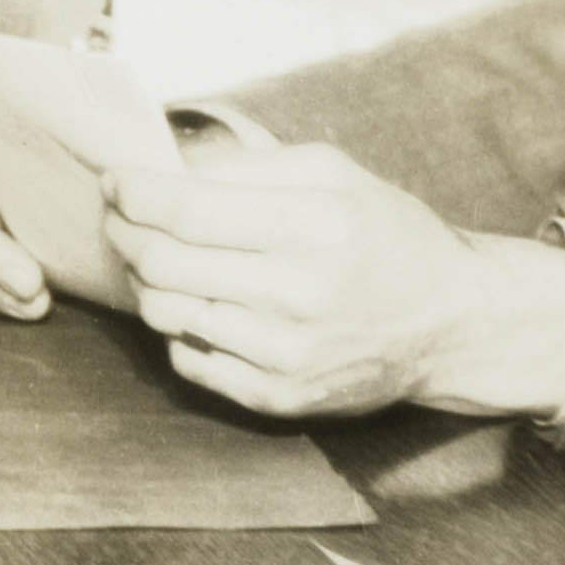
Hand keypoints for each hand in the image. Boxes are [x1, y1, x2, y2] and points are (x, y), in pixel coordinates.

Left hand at [111, 136, 564, 421]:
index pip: (187, 211)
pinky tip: (196, 304)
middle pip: (165, 263)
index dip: (134, 193)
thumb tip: (166, 166)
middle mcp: (298, 295)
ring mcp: (285, 355)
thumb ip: (247, 166)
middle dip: (125, 232)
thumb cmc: (386, 235)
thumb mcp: (333, 173)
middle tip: (120, 217)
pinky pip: (189, 361)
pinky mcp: (278, 398)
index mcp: (314, 225)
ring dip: (144, 280)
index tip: (115, 179)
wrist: (449, 323)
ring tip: (153, 258)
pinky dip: (177, 328)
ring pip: (167, 314)